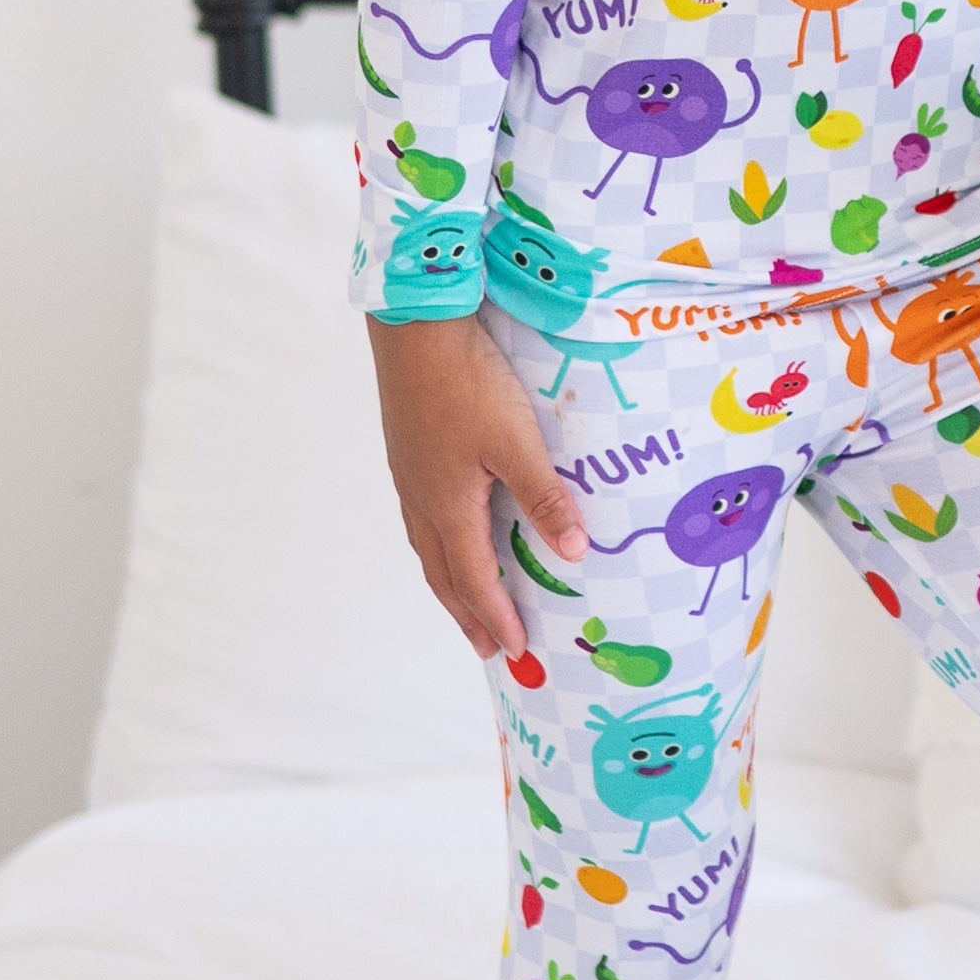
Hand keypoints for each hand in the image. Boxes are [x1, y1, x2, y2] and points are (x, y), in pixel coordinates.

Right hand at [369, 314, 588, 658]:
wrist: (416, 329)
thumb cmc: (469, 383)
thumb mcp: (518, 442)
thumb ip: (544, 497)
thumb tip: (572, 552)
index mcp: (449, 507)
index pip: (476, 579)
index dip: (497, 617)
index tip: (515, 650)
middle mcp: (422, 501)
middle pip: (444, 575)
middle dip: (467, 615)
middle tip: (486, 649)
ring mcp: (409, 477)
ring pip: (428, 548)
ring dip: (450, 583)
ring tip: (465, 602)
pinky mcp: (407, 452)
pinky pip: (421, 518)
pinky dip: (439, 546)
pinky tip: (448, 532)